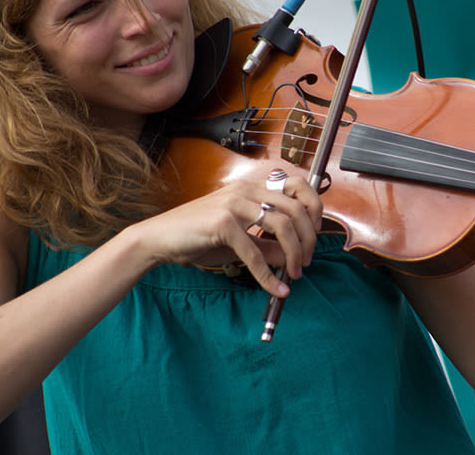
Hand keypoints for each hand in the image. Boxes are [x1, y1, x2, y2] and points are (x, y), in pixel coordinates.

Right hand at [134, 174, 321, 296]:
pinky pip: (255, 252)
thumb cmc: (197, 237)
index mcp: (252, 188)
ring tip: (294, 274)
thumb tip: (293, 256)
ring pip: (283, 225)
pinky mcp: (223, 222)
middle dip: (309, 238)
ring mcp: (235, 204)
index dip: (314, 208)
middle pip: (296, 208)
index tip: (315, 232)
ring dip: (294, 254)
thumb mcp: (240, 241)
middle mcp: (246, 190)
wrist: (159, 239)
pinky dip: (268, 275)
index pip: (297, 185)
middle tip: (306, 261)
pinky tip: (275, 289)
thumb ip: (267, 244)